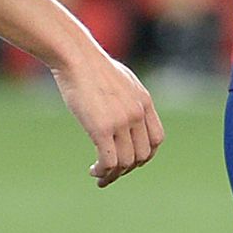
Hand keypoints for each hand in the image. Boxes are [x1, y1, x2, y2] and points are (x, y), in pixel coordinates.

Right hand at [49, 45, 163, 187]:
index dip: (145, 155)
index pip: (156, 139)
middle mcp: (137, 113)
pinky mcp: (101, 128)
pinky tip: (93, 171)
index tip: (130, 161)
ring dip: (113, 174)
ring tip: (99, 176)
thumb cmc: (91, 66)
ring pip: (125, 162)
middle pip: (142, 155)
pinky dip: (103, 172)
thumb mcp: (120, 79)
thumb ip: (127, 98)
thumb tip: (121, 109)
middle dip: (127, 168)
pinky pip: (108, 161)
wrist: (76, 56)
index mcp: (144, 102)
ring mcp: (121, 121)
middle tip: (111, 172)